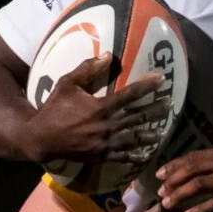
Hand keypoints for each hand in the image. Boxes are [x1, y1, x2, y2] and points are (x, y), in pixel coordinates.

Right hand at [24, 53, 170, 164]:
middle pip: (138, 117)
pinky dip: (136, 155)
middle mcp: (107, 126)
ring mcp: (105, 143)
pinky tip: (147, 154)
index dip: (147, 86)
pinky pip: (123, 156)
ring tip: (163, 131)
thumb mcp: (66, 84)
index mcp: (100, 107)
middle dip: (156, 110)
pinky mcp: (101, 156)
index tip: (161, 79)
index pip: (130, 94)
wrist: (41, 138)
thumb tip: (109, 55)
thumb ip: (87, 69)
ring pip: (134, 138)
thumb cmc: (54, 108)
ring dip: (150, 134)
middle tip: (170, 105)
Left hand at [155, 144, 212, 211]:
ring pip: (197, 185)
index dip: (174, 165)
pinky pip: (211, 204)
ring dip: (179, 195)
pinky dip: (197, 210)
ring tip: (166, 204)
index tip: (159, 175)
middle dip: (172, 180)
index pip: (194, 156)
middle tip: (159, 191)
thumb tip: (199, 169)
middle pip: (192, 168)